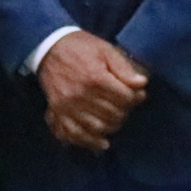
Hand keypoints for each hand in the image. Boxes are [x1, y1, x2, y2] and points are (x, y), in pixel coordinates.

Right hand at [39, 30, 147, 151]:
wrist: (49, 47)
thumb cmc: (81, 47)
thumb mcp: (106, 50)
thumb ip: (124, 68)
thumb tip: (141, 84)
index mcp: (95, 78)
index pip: (125, 98)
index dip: (136, 98)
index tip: (138, 95)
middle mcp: (81, 95)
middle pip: (113, 115)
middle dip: (124, 112)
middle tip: (125, 106)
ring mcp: (68, 106)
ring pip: (97, 128)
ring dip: (111, 127)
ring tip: (115, 119)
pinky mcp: (58, 112)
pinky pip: (74, 134)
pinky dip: (90, 142)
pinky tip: (102, 143)